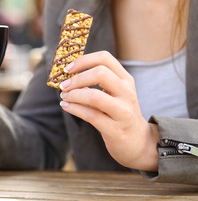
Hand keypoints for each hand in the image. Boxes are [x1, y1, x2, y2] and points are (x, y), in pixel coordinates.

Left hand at [59, 51, 158, 170]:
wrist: (137, 142)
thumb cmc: (118, 113)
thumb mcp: (113, 94)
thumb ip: (95, 83)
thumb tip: (67, 76)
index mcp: (125, 79)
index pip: (105, 58)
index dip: (83, 60)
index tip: (68, 68)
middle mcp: (127, 92)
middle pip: (101, 73)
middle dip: (77, 78)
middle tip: (64, 85)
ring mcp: (123, 111)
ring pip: (95, 96)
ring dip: (74, 95)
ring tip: (64, 97)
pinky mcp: (115, 129)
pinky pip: (91, 115)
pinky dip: (74, 109)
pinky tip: (65, 106)